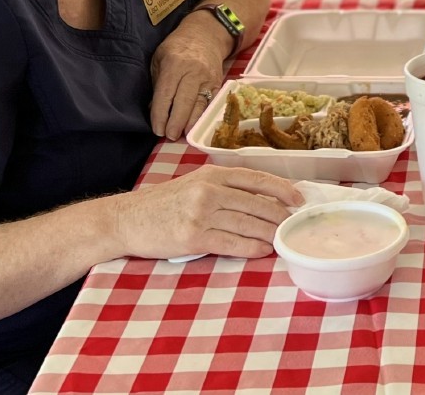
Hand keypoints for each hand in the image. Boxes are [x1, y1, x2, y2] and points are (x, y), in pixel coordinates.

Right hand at [110, 166, 302, 259]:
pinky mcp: (194, 237)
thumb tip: (262, 199)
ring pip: (248, 224)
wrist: (126, 220)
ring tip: (284, 240)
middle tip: (295, 225)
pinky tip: (264, 251)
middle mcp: (209, 190)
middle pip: (256, 203)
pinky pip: (232, 243)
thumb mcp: (194, 184)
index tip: (298, 199)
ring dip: (270, 234)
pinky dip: (251, 248)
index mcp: (211, 174)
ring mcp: (201, 214)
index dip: (281, 189)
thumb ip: (224, 188)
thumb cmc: (162, 204)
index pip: (256, 178)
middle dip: (280, 216)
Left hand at [149, 17, 225, 139]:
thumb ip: (157, 83)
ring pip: (200, 105)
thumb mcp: (159, 58)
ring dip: (191, 123)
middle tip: (169, 137)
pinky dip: (203, 117)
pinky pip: (211, 104)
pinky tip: (197, 127)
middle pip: (185, 101)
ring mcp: (209, 78)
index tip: (156, 129)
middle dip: (176, 122)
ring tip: (183, 136)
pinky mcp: (219, 84)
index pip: (166, 94)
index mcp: (174, 64)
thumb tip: (154, 109)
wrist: (206, 35)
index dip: (160, 114)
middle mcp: (193, 71)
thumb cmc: (177, 47)